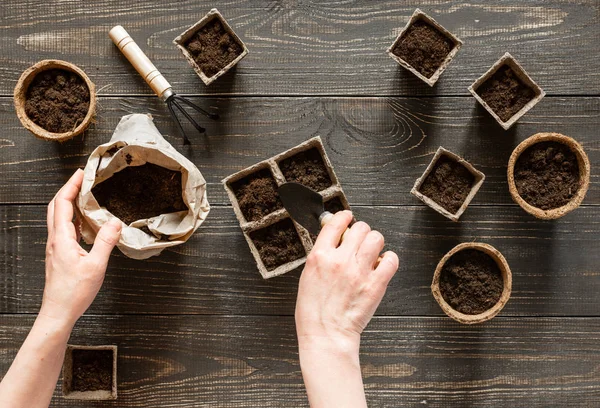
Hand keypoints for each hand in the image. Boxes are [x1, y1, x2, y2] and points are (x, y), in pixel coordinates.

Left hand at [41, 169, 121, 327]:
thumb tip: (115, 222)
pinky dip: (73, 217)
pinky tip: (84, 221)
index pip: (62, 203)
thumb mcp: (96, 266)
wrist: (58, 312)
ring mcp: (56, 247)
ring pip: (58, 217)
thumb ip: (105, 241)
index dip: (71, 185)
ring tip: (84, 195)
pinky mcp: (60, 254)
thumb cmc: (73, 293)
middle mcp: (55, 240)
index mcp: (61, 238)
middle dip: (67, 189)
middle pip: (56, 206)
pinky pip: (64, 229)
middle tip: (81, 179)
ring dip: (69, 202)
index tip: (81, 173)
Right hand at [295, 210, 398, 351]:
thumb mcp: (307, 277)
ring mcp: (359, 271)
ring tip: (371, 253)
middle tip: (360, 241)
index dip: (344, 217)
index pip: (335, 223)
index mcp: (319, 256)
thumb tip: (333, 241)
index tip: (347, 218)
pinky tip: (382, 266)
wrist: (326, 334)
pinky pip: (391, 259)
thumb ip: (321, 256)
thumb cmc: (314, 311)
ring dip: (375, 243)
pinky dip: (389, 260)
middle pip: (359, 227)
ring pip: (376, 238)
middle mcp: (340, 260)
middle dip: (361, 232)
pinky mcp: (375, 284)